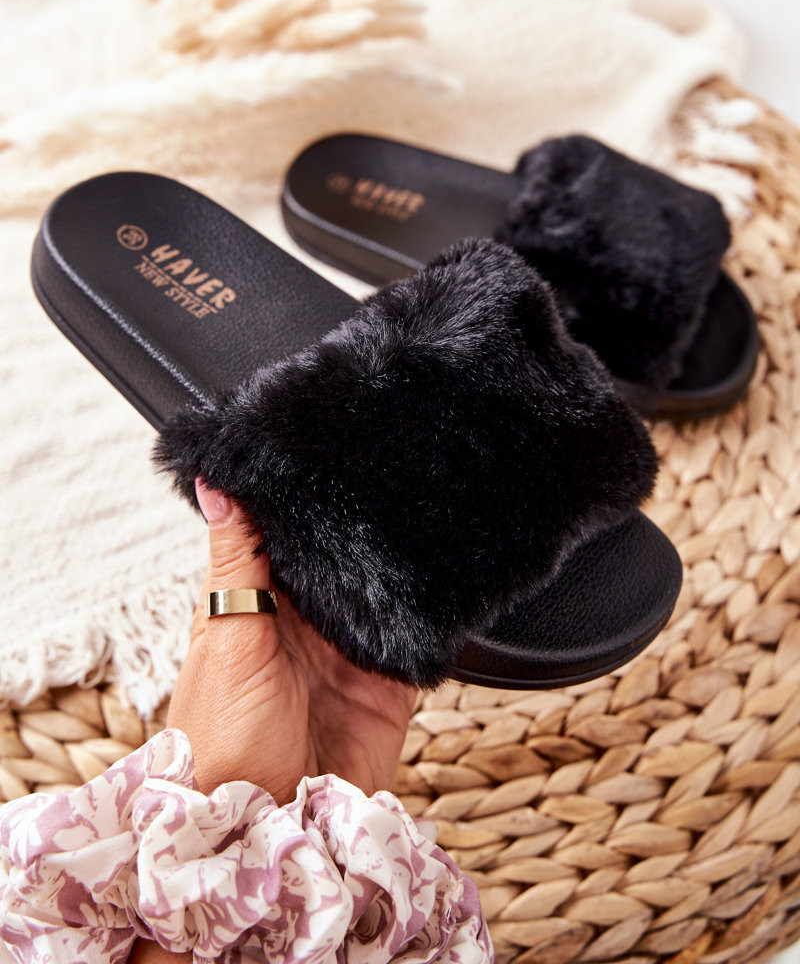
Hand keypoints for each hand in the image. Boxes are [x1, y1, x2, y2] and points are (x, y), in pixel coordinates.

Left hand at [166, 480, 416, 801]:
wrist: (265, 829)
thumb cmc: (221, 743)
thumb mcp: (227, 641)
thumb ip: (235, 562)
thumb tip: (214, 482)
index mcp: (256, 604)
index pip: (281, 534)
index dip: (298, 496)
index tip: (320, 444)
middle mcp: (303, 623)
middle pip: (336, 559)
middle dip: (356, 527)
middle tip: (386, 470)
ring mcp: (346, 653)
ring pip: (379, 592)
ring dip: (395, 566)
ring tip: (419, 514)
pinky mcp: (387, 686)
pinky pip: (413, 640)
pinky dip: (427, 617)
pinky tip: (440, 584)